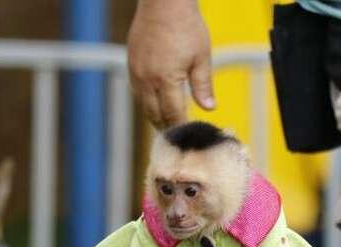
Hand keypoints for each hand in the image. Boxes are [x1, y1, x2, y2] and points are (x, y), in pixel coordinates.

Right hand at [127, 0, 214, 128]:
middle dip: (167, 128)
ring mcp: (137, 73)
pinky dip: (147, 103)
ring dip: (155, 117)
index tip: (188, 137)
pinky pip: (137, 92)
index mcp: (166, 79)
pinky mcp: (131, 65)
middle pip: (155, 115)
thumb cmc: (186, 27)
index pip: (173, 114)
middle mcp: (148, 80)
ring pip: (144, 106)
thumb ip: (203, 85)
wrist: (163, 3)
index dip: (181, 128)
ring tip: (166, 126)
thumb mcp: (201, 57)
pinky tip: (155, 105)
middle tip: (177, 138)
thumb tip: (209, 109)